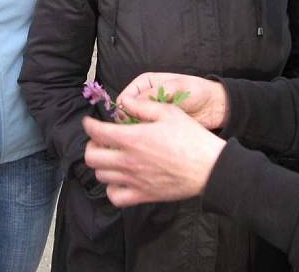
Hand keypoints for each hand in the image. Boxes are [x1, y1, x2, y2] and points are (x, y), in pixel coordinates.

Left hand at [83, 97, 225, 207]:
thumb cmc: (190, 137)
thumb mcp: (168, 112)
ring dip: (102, 164)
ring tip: (112, 157)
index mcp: (132, 138)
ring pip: (101, 176)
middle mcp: (128, 161)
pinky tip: (120, 179)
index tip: (90, 121)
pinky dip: (112, 188)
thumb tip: (124, 102)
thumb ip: (142, 106)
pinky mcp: (143, 195)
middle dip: (91, 145)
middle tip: (101, 140)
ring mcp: (134, 180)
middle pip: (91, 157)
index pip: (97, 132)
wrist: (209, 168)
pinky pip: (115, 196)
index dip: (89, 124)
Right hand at [117, 72, 228, 129]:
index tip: (129, 119)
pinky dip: (145, 139)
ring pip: (133, 126)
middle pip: (125, 114)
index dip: (124, 109)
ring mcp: (150, 114)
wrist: (214, 106)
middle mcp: (144, 99)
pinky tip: (151, 143)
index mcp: (144, 84)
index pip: (125, 97)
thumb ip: (154, 92)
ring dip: (136, 133)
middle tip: (139, 131)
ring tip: (147, 137)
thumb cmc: (197, 91)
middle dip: (128, 123)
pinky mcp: (156, 128)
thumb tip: (130, 102)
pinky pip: (144, 135)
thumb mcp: (176, 87)